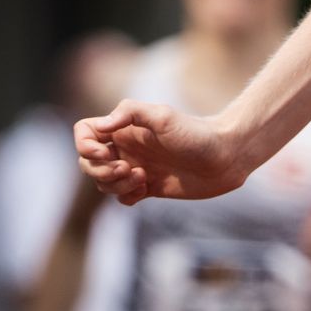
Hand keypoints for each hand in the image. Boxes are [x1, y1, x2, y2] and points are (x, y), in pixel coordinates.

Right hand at [74, 99, 245, 204]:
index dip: (85, 145)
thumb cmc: (196, 133)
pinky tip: (146, 188)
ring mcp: (136, 167)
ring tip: (141, 177)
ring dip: (115, 184)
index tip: (105, 153)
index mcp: (124, 128)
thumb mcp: (163, 116)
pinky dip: (126, 196)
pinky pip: (122, 197)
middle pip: (88, 162)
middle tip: (128, 168)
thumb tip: (102, 126)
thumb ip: (129, 112)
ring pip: (104, 182)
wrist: (225, 157)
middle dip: (101, 170)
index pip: (84, 132)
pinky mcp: (147, 187)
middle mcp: (126, 146)